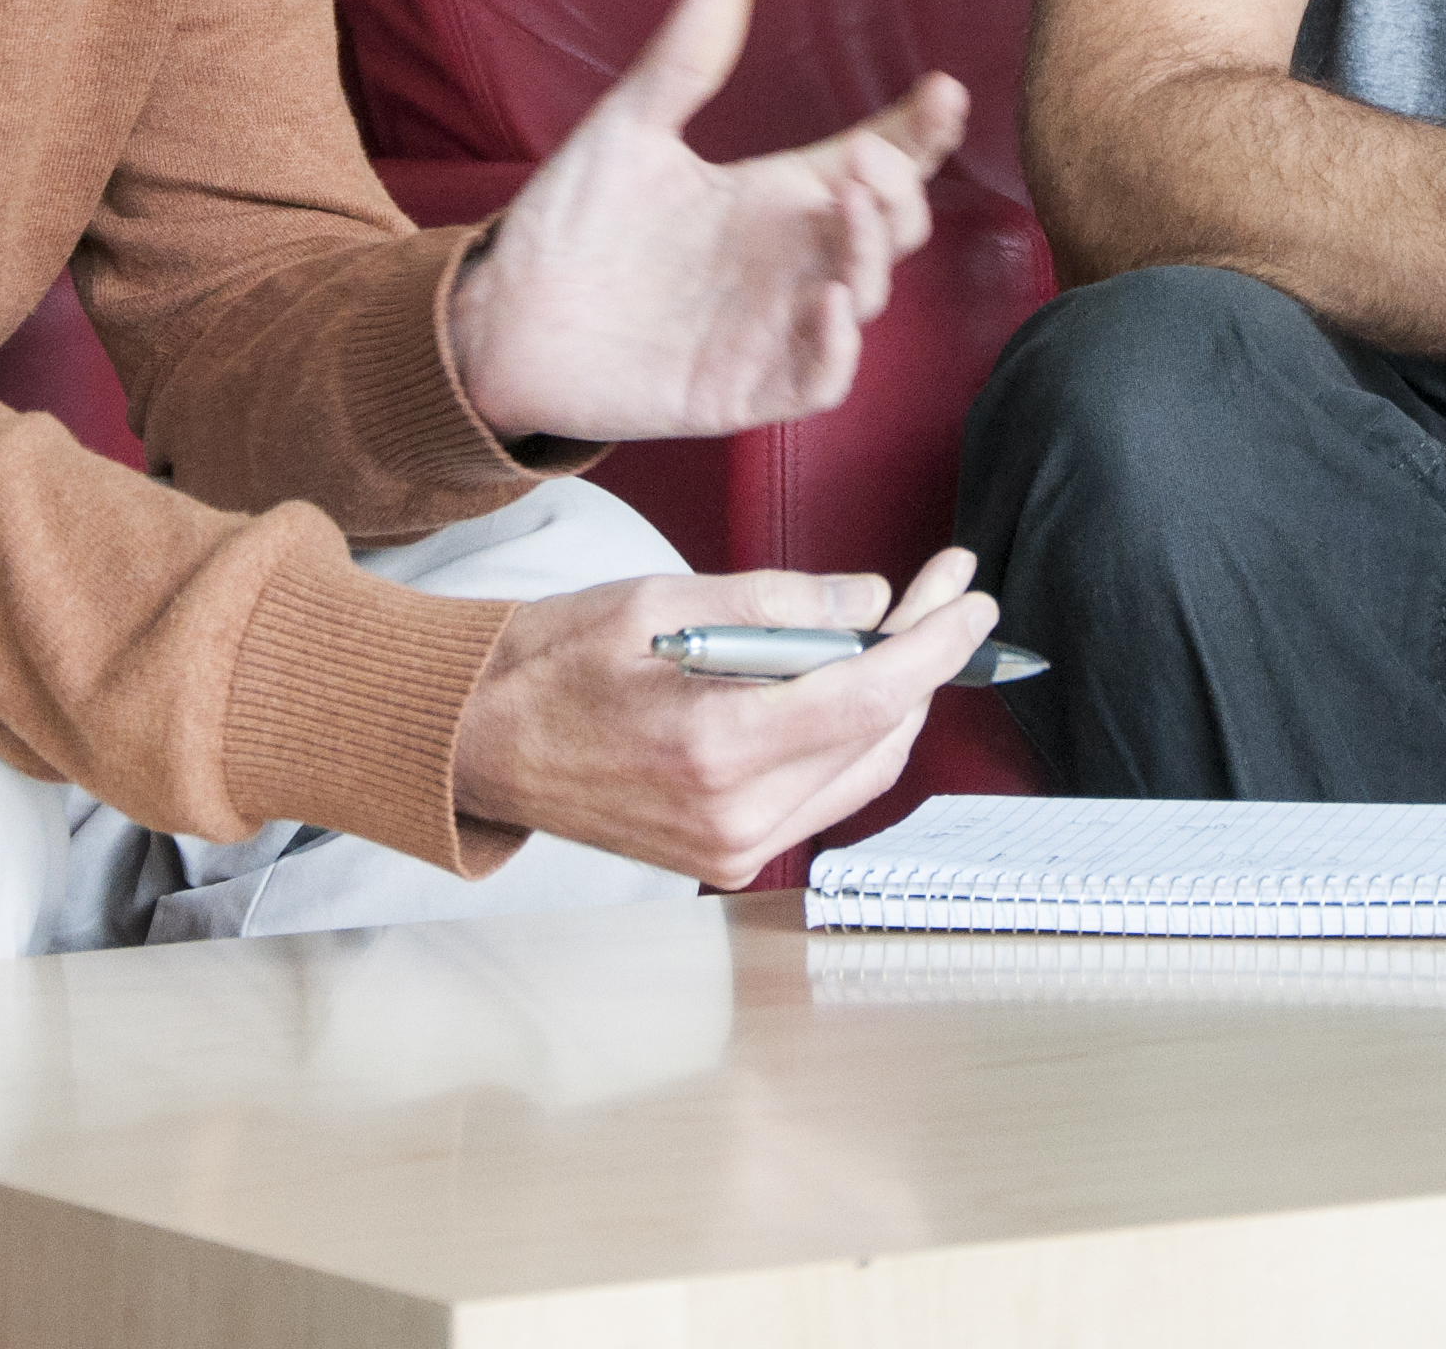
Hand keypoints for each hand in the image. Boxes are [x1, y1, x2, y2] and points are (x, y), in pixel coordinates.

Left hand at [448, 0, 970, 445]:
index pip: (870, 160)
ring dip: (871, 255)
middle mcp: (786, 259)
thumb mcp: (627, 131)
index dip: (917, 133)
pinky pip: (821, 378)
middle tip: (867, 164)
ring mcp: (773, 326)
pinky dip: (838, 347)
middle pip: (889, 227)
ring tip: (848, 208)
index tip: (943, 91)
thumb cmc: (571, 224)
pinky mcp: (745, 389)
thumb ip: (682, 64)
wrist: (503, 317)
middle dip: (899, 194)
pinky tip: (828, 303)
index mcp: (771, 194)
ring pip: (865, 296)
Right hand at [454, 550, 996, 885]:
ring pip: (863, 770)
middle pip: (882, 735)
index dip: (939, 641)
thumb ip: (777, 601)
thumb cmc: (549, 661)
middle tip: (941, 590)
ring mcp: (734, 848)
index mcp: (717, 745)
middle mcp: (736, 816)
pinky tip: (851, 681)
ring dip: (895, 698)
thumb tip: (871, 602)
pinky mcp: (728, 856)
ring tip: (906, 626)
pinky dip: (851, 735)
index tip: (972, 593)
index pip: (873, 695)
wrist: (473, 742)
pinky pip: (824, 793)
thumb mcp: (658, 602)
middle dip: (925, 658)